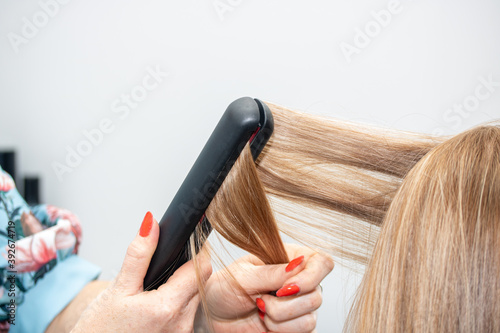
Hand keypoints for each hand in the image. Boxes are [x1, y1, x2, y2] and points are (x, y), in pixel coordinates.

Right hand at [70, 212, 211, 332]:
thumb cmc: (100, 332)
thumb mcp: (117, 289)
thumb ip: (139, 255)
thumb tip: (151, 224)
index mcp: (168, 307)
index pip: (201, 269)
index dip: (196, 252)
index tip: (187, 245)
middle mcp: (182, 325)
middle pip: (199, 284)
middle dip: (184, 272)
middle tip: (160, 272)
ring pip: (194, 301)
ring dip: (180, 291)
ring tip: (153, 293)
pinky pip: (187, 317)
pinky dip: (176, 308)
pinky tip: (155, 310)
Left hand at [201, 244, 333, 332]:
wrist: (213, 315)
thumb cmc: (224, 288)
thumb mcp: (243, 275)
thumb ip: (271, 272)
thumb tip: (298, 265)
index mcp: (289, 259)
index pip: (322, 262)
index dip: (311, 277)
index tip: (285, 287)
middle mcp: (298, 281)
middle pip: (316, 295)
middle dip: (284, 304)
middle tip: (261, 300)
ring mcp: (298, 305)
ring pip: (309, 318)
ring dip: (279, 319)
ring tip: (261, 310)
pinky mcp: (294, 326)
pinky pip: (303, 332)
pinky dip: (280, 330)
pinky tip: (266, 323)